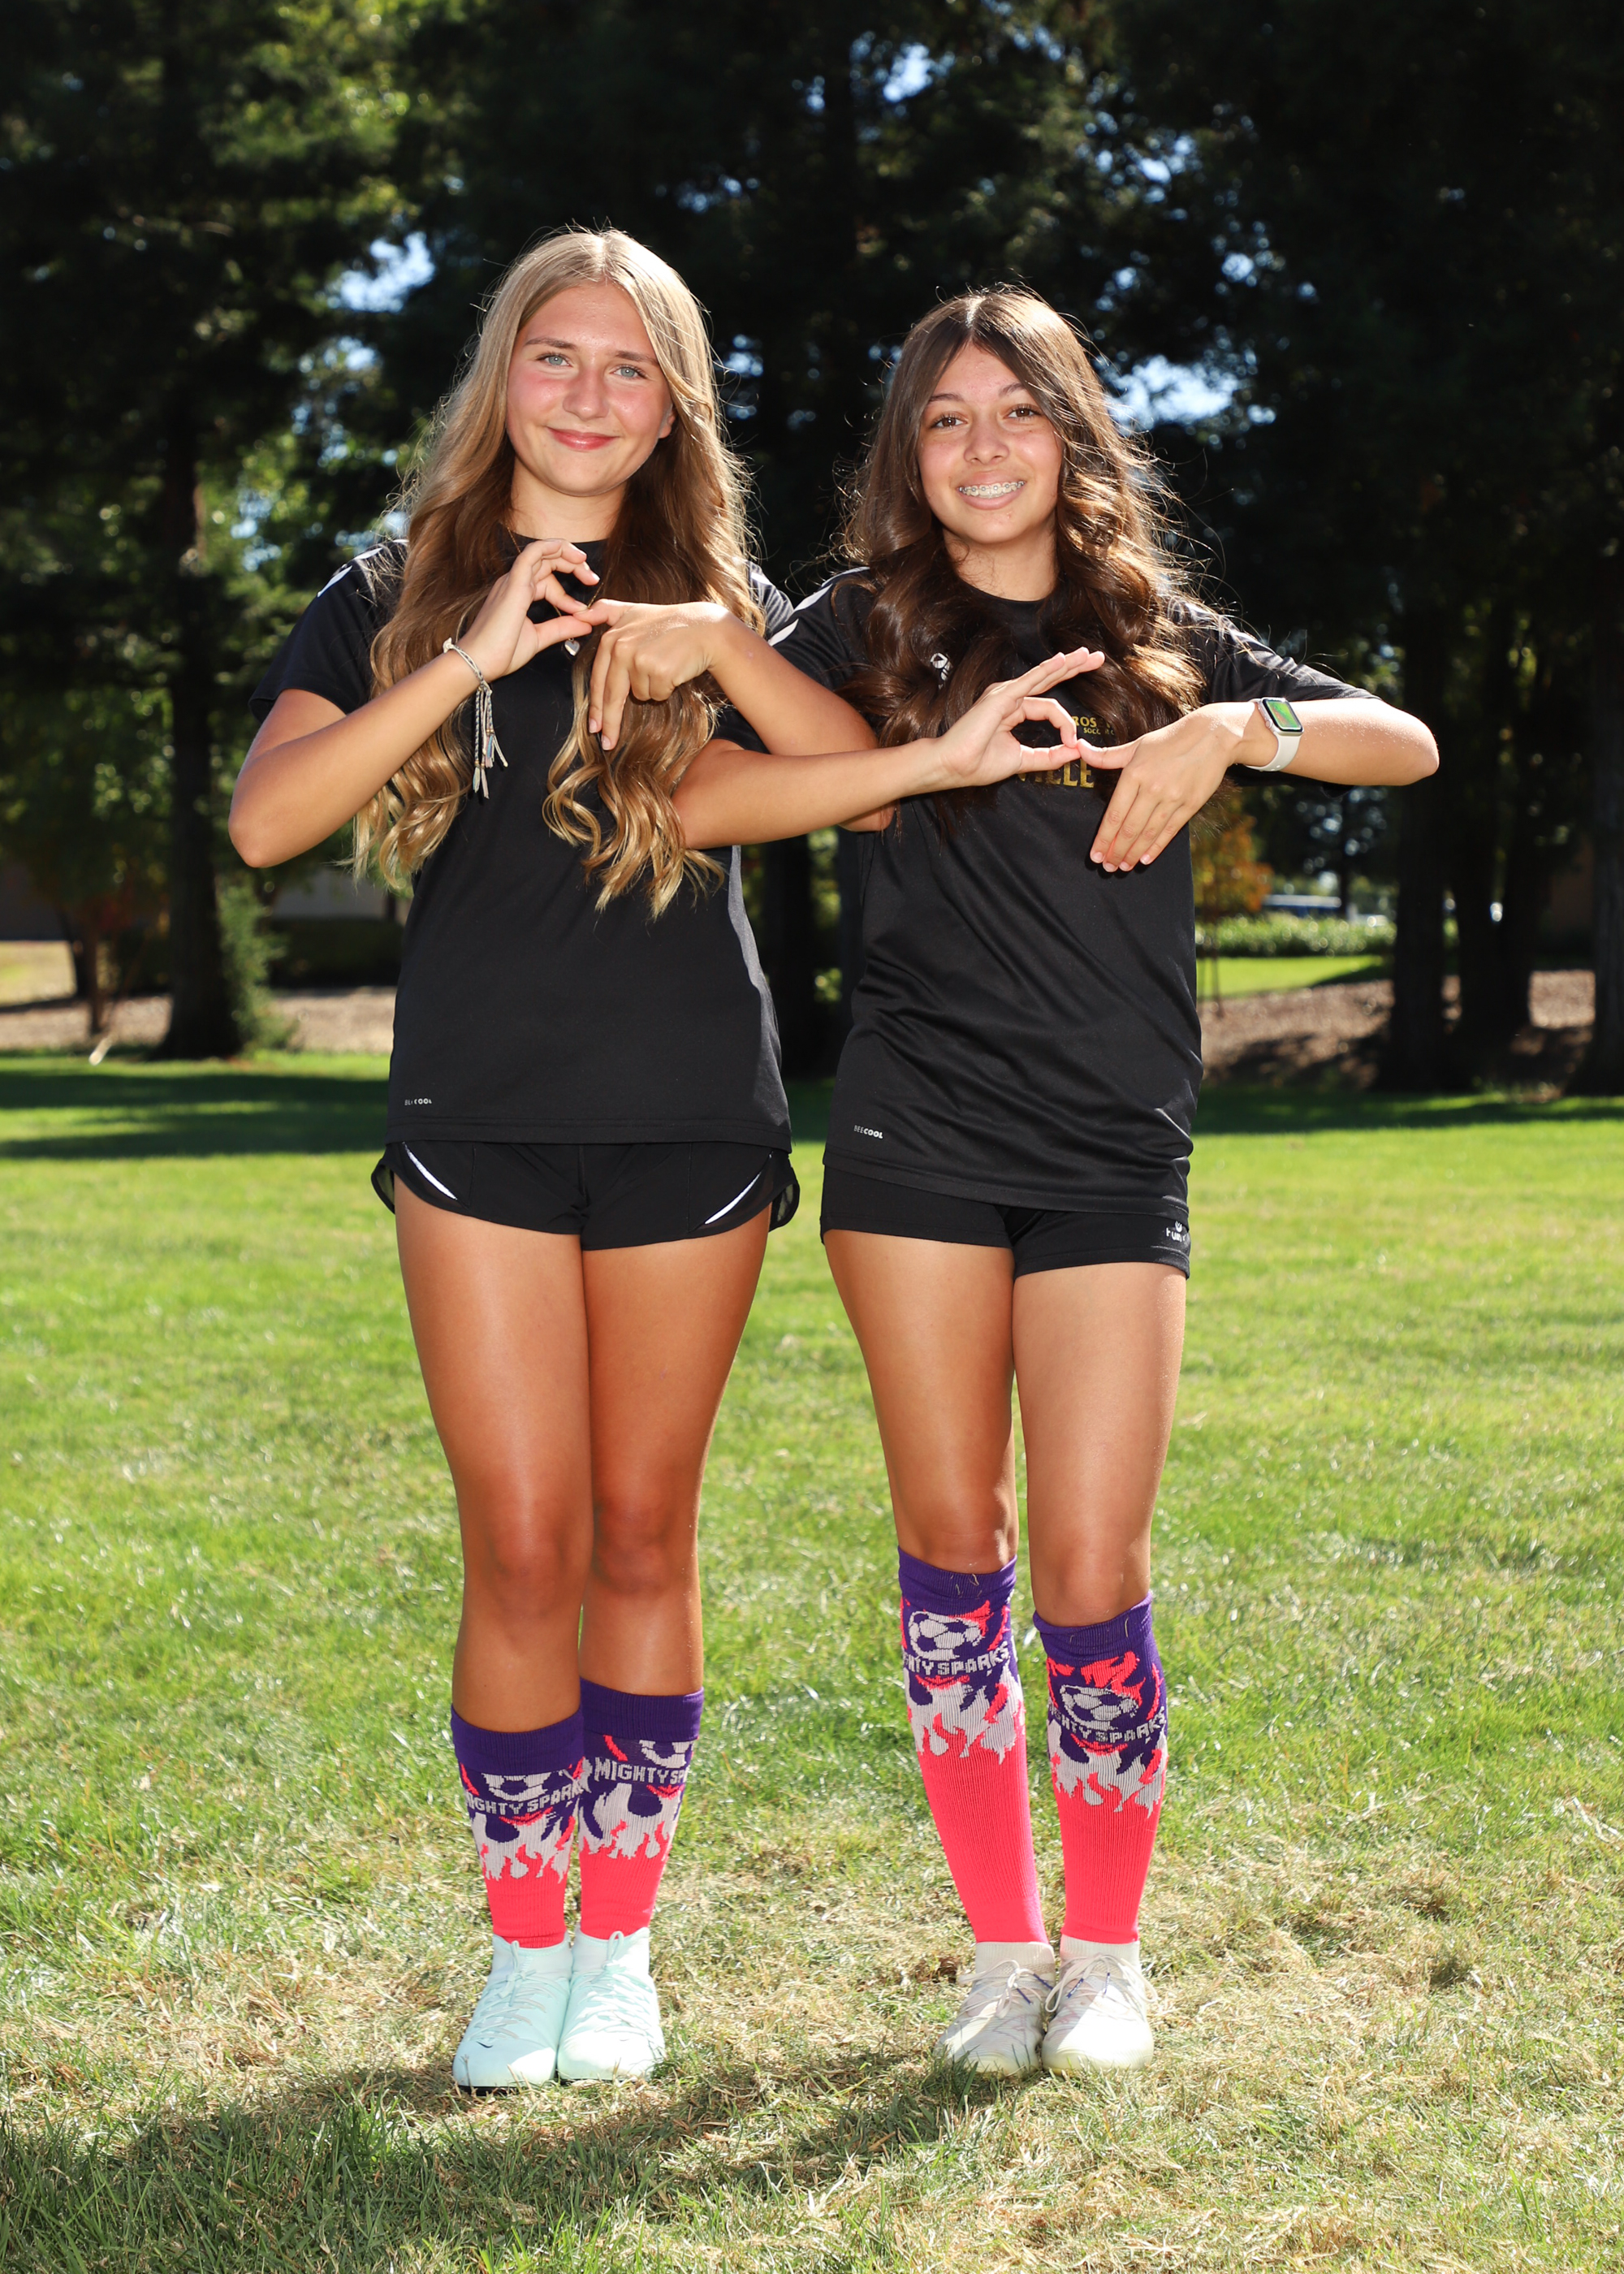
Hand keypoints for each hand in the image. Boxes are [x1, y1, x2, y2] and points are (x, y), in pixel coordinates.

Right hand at [458, 540, 599, 682]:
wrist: (478, 662)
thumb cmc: (500, 653)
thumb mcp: (539, 638)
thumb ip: (561, 628)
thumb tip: (586, 624)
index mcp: (518, 593)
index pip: (547, 579)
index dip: (568, 591)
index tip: (583, 609)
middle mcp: (514, 582)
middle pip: (546, 560)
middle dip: (572, 565)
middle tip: (592, 578)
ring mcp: (513, 581)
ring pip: (541, 552)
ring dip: (565, 554)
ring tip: (584, 563)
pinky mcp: (514, 584)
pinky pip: (532, 554)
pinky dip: (551, 548)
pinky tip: (569, 554)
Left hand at [580, 598, 732, 748]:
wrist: (703, 628)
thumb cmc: (669, 623)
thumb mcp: (633, 610)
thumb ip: (605, 612)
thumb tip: (579, 616)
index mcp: (612, 638)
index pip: (598, 679)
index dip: (596, 707)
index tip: (593, 727)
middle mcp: (622, 647)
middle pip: (612, 695)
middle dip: (609, 723)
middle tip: (607, 743)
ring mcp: (639, 659)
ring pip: (640, 695)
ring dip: (652, 688)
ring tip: (663, 666)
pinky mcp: (658, 671)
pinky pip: (656, 695)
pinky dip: (665, 689)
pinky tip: (673, 670)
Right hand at [927, 648, 1105, 789]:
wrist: (952, 767)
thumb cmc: (978, 764)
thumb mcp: (1023, 760)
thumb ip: (1048, 756)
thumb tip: (1075, 752)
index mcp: (1013, 710)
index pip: (1049, 707)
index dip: (1066, 724)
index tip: (1073, 744)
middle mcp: (1010, 697)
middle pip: (1049, 679)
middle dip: (1074, 667)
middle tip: (1098, 658)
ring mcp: (1004, 694)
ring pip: (1042, 676)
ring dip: (1067, 664)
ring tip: (1088, 655)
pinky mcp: (1000, 698)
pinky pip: (1028, 681)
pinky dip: (1046, 670)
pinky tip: (1062, 660)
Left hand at [1085, 702, 1258, 870]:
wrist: (1213, 735)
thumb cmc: (1170, 739)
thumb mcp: (1137, 745)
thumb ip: (1107, 756)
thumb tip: (1079, 749)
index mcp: (1134, 774)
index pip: (1115, 814)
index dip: (1103, 838)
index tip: (1095, 855)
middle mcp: (1152, 789)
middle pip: (1129, 829)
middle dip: (1115, 852)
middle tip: (1107, 867)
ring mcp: (1172, 798)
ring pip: (1148, 834)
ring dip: (1133, 854)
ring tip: (1123, 867)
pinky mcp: (1190, 805)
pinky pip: (1169, 832)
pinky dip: (1156, 848)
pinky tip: (1145, 859)